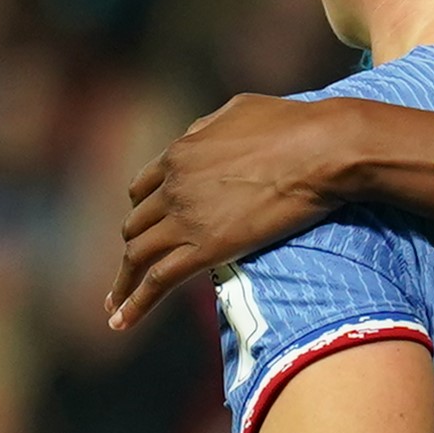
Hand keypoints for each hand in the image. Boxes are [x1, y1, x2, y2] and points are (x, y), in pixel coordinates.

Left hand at [107, 96, 352, 331]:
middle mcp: (172, 187)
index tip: (146, 228)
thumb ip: (207, 128)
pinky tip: (121, 321)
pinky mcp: (205, 249)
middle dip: (135, 246)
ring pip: (137, 255)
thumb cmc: (291, 126)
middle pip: (136, 224)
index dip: (142, 211)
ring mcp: (185, 219)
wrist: (319, 150)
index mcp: (178, 154)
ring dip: (124, 281)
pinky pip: (157, 280)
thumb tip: (197, 138)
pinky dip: (134, 303)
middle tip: (135, 269)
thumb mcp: (237, 111)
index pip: (143, 189)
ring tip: (114, 306)